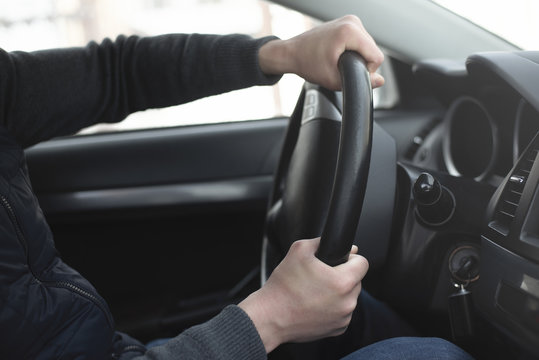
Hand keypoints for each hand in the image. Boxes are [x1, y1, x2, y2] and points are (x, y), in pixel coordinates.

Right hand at [238, 238, 368, 352]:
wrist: (270, 316)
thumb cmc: (283, 285)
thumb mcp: (299, 250)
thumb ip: (322, 242)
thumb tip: (347, 248)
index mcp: (343, 282)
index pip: (363, 263)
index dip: (351, 258)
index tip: (339, 260)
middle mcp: (348, 302)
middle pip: (356, 281)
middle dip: (342, 275)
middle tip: (320, 276)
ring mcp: (343, 318)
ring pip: (349, 297)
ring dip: (338, 292)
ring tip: (315, 291)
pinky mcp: (337, 329)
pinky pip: (342, 313)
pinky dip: (332, 308)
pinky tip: (315, 304)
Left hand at [258, 15, 384, 89]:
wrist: (292, 53)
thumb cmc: (307, 63)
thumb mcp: (333, 79)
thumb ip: (359, 82)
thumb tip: (381, 81)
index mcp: (350, 31)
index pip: (376, 56)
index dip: (367, 71)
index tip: (350, 73)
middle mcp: (352, 21)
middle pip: (373, 50)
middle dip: (361, 63)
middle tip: (340, 67)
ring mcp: (350, 20)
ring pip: (368, 46)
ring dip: (357, 57)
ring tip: (338, 60)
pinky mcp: (348, 23)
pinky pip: (361, 41)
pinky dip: (353, 50)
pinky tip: (339, 54)